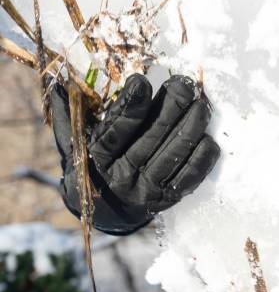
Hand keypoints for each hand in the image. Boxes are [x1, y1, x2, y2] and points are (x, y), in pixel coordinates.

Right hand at [51, 74, 219, 234]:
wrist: (103, 211)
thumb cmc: (91, 164)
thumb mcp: (74, 141)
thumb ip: (68, 113)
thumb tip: (56, 80)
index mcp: (95, 159)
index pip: (116, 130)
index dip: (130, 105)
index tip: (142, 80)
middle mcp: (121, 176)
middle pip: (152, 138)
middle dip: (171, 108)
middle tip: (184, 84)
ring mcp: (146, 190)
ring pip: (173, 155)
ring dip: (191, 127)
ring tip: (202, 105)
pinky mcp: (166, 199)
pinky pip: (189, 178)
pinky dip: (202, 158)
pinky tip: (209, 138)